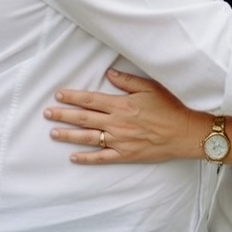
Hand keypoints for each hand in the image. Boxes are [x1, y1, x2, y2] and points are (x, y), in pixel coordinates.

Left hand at [45, 70, 206, 163]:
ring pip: (87, 138)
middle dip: (63, 115)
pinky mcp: (125, 154)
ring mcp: (119, 140)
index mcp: (121, 104)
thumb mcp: (150, 87)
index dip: (72, 97)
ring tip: (53, 133)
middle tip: (47, 114)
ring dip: (69, 135)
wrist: (184, 132)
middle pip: (84, 118)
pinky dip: (86, 158)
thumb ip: (127, 81)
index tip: (58, 95)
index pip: (90, 99)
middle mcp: (116, 123)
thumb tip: (108, 73)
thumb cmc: (170, 107)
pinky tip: (73, 157)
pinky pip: (101, 157)